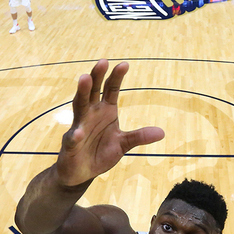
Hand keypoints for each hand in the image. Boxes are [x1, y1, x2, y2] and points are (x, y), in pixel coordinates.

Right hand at [56, 59, 164, 186]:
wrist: (81, 172)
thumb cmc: (100, 152)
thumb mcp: (123, 144)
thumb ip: (139, 136)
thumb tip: (162, 132)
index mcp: (104, 111)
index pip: (110, 90)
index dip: (116, 78)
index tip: (124, 64)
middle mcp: (90, 114)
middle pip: (93, 92)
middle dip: (97, 76)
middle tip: (103, 61)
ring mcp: (79, 127)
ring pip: (79, 106)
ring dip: (82, 92)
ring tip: (84, 78)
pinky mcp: (71, 145)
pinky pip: (72, 138)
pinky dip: (75, 135)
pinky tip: (78, 133)